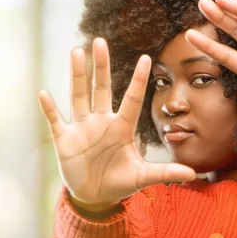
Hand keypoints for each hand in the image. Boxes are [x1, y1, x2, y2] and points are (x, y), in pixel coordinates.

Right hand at [38, 39, 195, 207]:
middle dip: (100, 66)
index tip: (147, 58)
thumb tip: (193, 174)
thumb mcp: (141, 177)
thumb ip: (164, 172)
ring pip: (79, 96)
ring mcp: (82, 129)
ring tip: (76, 52)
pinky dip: (50, 109)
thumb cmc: (119, 181)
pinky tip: (44, 93)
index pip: (132, 99)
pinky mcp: (65, 140)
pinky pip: (55, 120)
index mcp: (121, 128)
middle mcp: (101, 122)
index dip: (139, 81)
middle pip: (101, 89)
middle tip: (100, 41)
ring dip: (77, 76)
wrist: (95, 196)